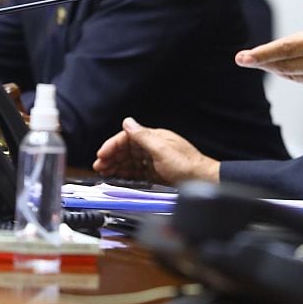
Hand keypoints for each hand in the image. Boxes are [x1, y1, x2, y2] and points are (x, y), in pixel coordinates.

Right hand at [93, 117, 219, 184]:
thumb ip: (143, 136)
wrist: (203, 181)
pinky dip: (127, 174)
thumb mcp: (161, 150)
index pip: (128, 137)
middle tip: (99, 166)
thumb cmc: (186, 165)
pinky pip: (137, 172)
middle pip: (127, 150)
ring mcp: (155, 160)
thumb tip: (128, 122)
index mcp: (155, 138)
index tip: (101, 155)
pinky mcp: (157, 173)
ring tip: (105, 172)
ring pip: (131, 161)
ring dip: (116, 166)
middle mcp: (154, 147)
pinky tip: (119, 178)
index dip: (113, 145)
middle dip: (111, 157)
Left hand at [235, 0, 302, 93]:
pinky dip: (291, 74)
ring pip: (292, 74)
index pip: (286, 49)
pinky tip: (286, 68)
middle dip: (261, 61)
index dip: (262, 53)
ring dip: (275, 68)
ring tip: (260, 61)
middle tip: (243, 59)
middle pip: (283, 64)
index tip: (243, 56)